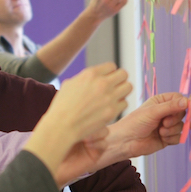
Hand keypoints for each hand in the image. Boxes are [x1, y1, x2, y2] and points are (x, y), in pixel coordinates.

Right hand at [24, 62, 132, 185]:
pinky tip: (109, 108)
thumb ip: (85, 77)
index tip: (106, 80)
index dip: (109, 73)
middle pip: (124, 74)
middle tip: (114, 87)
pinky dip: (119, 105)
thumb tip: (95, 77)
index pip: (112, 66)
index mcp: (90, 73)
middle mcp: (102, 83)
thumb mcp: (70, 83)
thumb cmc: (62, 105)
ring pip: (128, 87)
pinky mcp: (112, 111)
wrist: (61, 125)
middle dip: (120, 80)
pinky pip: (124, 103)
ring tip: (113, 97)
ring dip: (122, 91)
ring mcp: (109, 97)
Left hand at [119, 92, 186, 157]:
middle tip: (164, 123)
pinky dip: (171, 138)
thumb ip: (170, 106)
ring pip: (181, 126)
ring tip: (160, 131)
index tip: (181, 109)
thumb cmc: (135, 122)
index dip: (182, 104)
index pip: (178, 98)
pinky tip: (161, 138)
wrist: (127, 142)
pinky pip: (179, 137)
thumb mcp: (153, 112)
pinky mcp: (167, 137)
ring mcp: (166, 125)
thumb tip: (187, 101)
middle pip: (182, 113)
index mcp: (160, 102)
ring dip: (171, 130)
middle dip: (174, 119)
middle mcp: (165, 112)